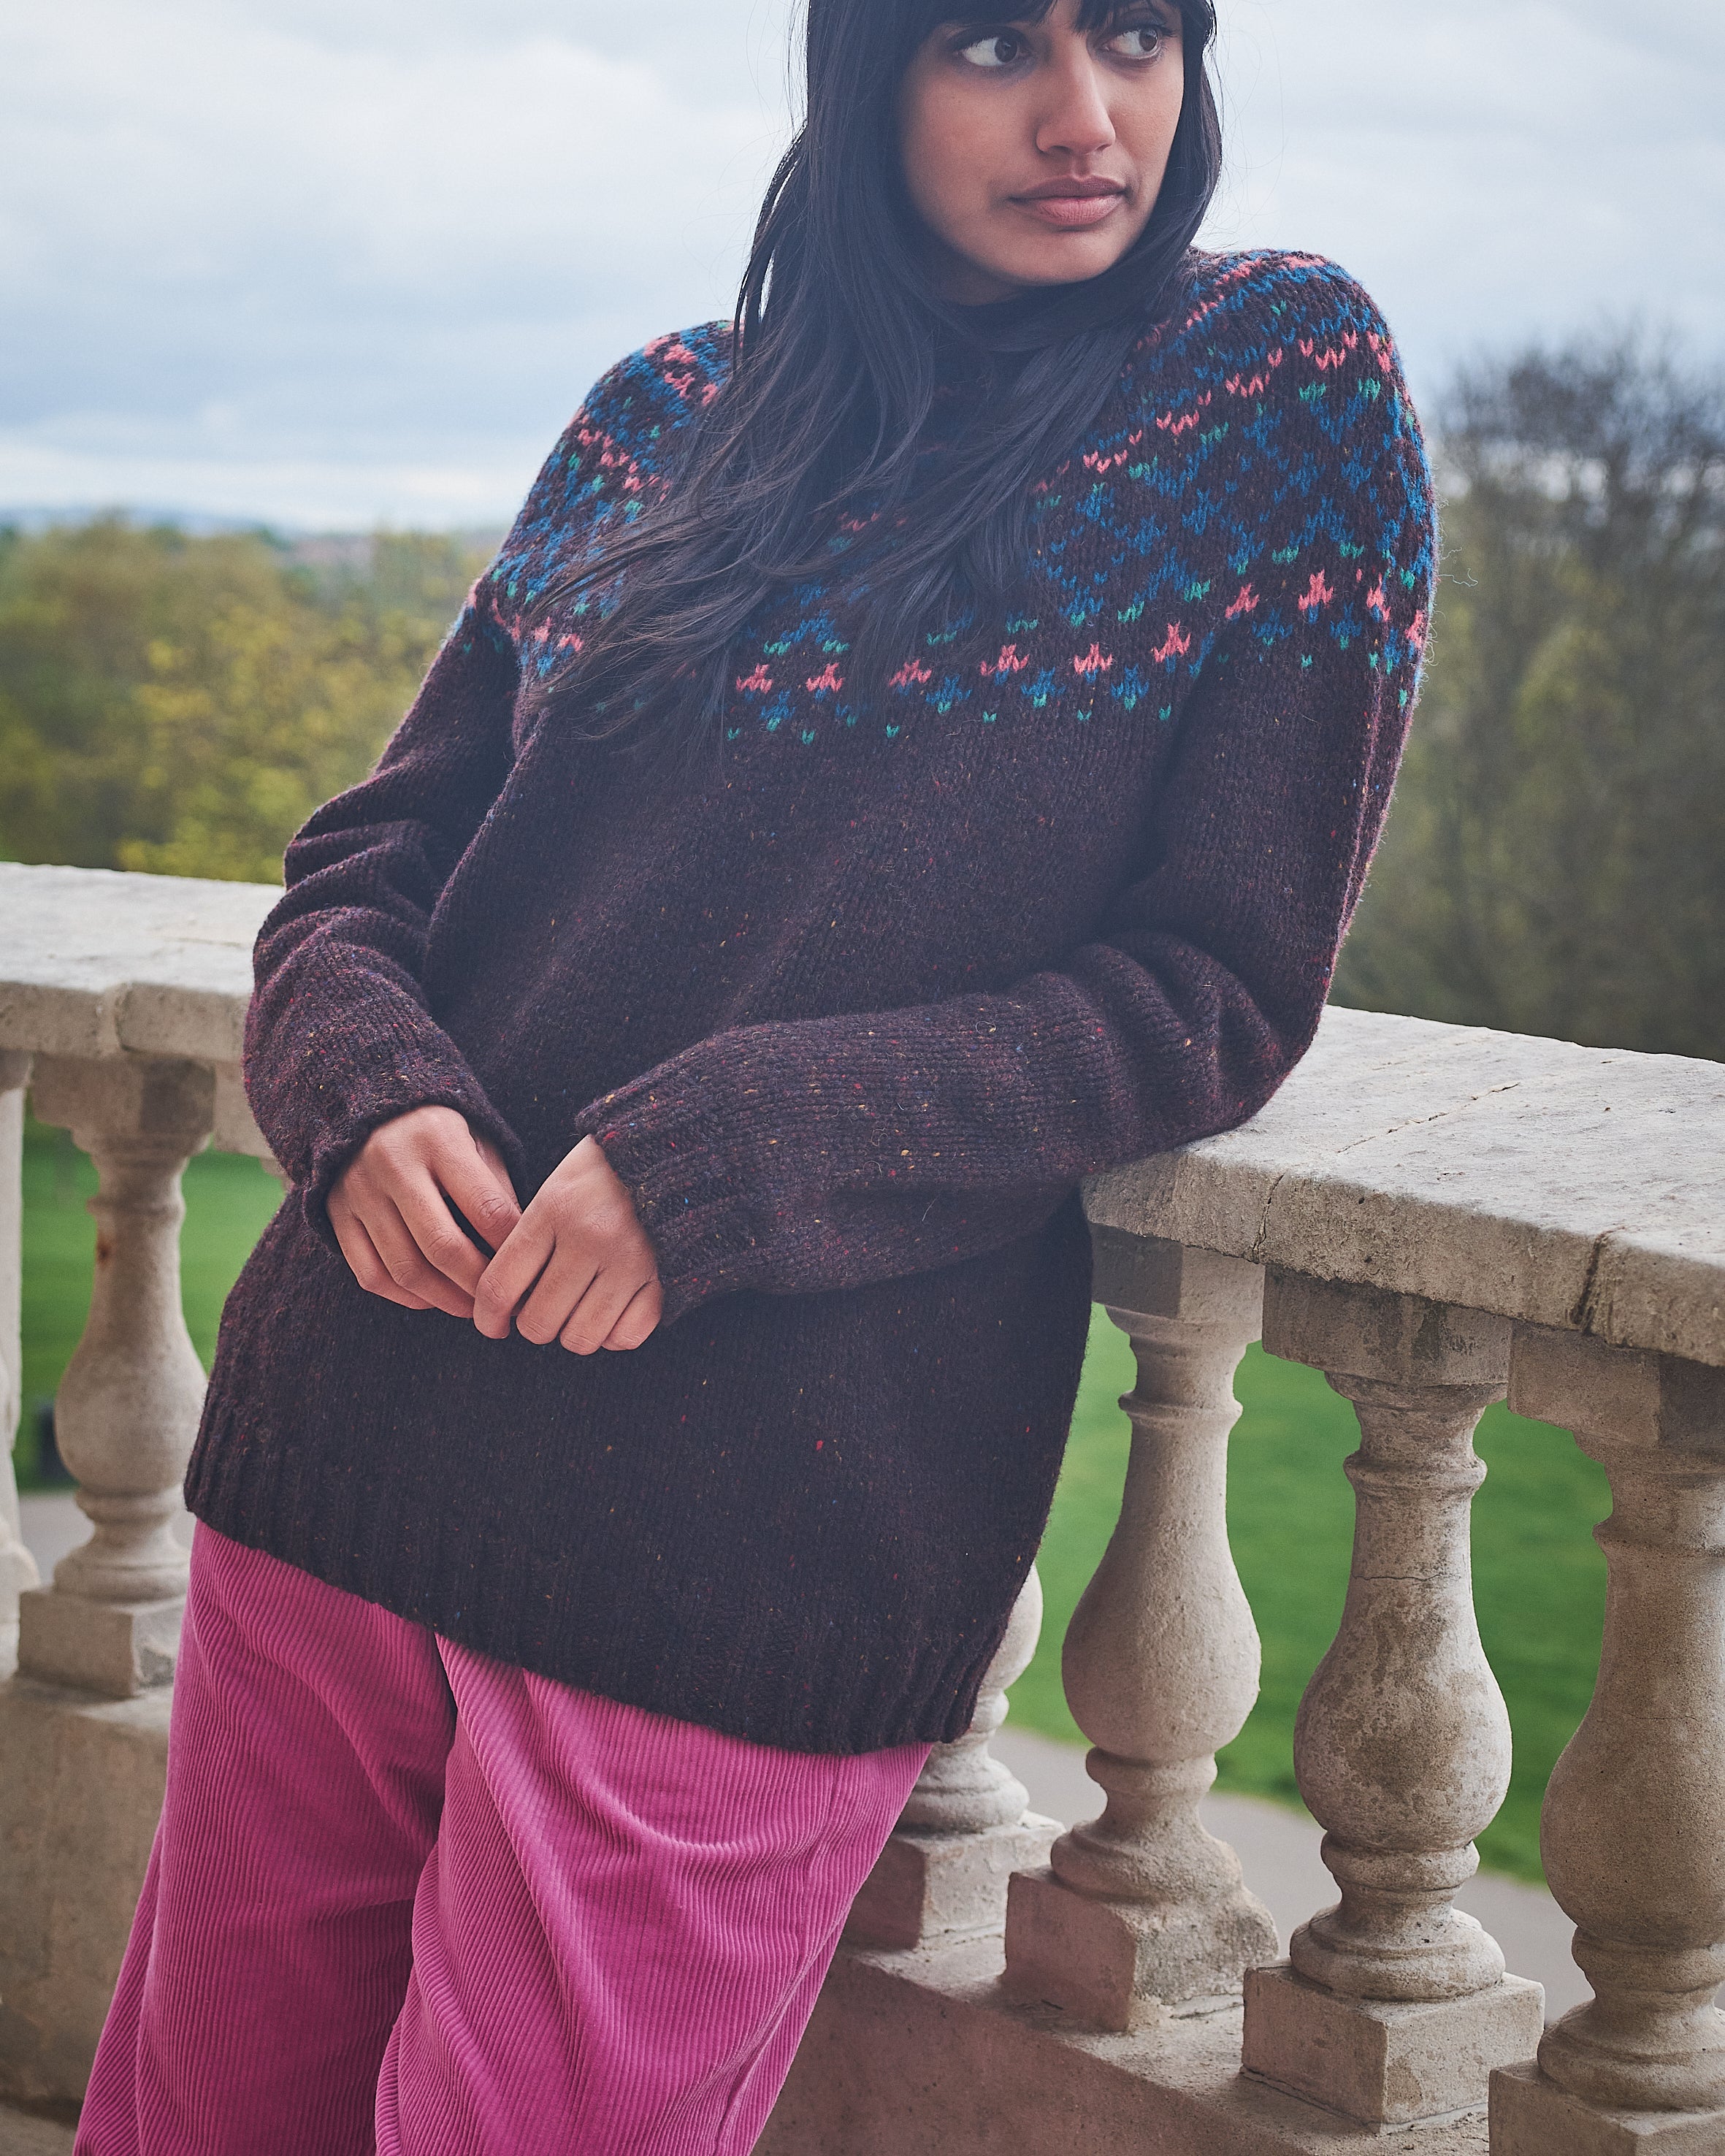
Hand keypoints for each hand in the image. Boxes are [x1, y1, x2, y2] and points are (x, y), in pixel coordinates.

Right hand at [329, 1106, 521, 1319]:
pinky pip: (371, 1274)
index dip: (511, 1248)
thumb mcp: (477, 1140)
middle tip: (502, 1304)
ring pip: (405, 1269)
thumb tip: (521, 1252)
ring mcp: (359, 1191)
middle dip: (479, 1286)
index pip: (486, 1207)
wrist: (367, 1107)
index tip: (528, 1269)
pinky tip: (432, 1298)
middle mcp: (393, 1163)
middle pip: (443, 1247)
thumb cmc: (440, 1132)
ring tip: (473, 1308)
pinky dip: (405, 1297)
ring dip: (445, 1300)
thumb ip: (498, 1189)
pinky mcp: (336, 1214)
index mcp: (439, 1138)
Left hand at [472, 1135, 662, 1353]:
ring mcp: (631, 1261)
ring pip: (581, 1338)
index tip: (491, 1324)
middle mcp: (591, 1237)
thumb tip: (505, 1301)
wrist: (677, 1149)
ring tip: (578, 1311)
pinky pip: (626, 1337)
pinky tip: (612, 1313)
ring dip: (573, 1333)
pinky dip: (614, 1335)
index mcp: (555, 1208)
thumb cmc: (607, 1171)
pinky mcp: (666, 1277)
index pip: (501, 1284)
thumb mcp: (557, 1186)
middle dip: (533, 1325)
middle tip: (542, 1310)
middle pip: (538, 1321)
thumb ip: (530, 1237)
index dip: (487, 1317)